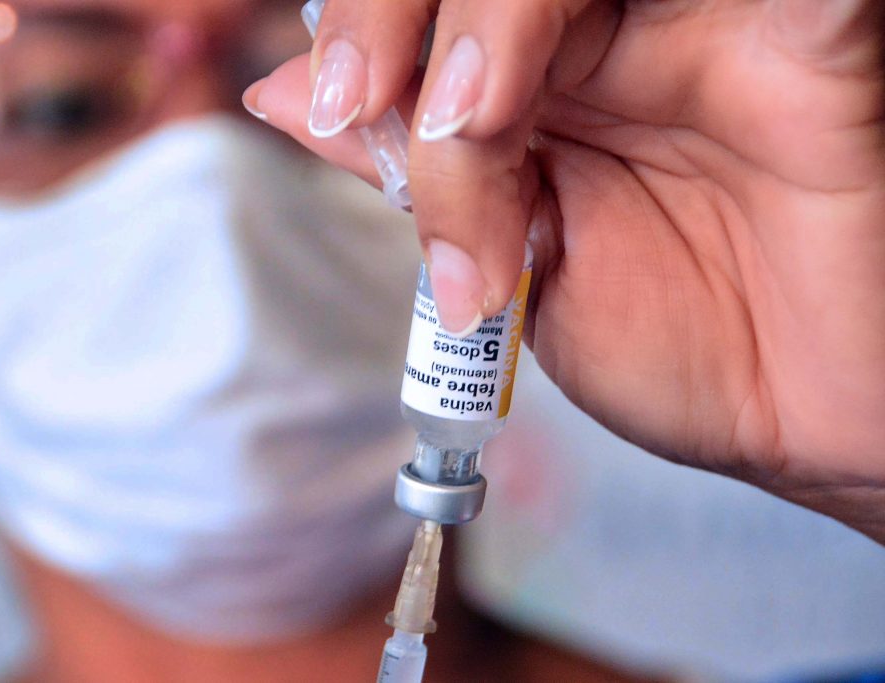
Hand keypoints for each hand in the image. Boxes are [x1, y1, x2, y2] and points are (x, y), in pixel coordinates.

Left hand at [246, 0, 884, 541]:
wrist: (807, 417)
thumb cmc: (684, 349)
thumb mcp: (513, 265)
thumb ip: (417, 171)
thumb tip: (288, 93)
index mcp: (547, 81)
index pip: (435, 3)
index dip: (366, 27)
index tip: (337, 106)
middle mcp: (617, 31)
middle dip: (389, 9)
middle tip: (365, 101)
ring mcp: (700, 17)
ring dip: (474, 21)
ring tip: (463, 128)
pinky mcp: (796, 23)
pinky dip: (540, 16)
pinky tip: (505, 98)